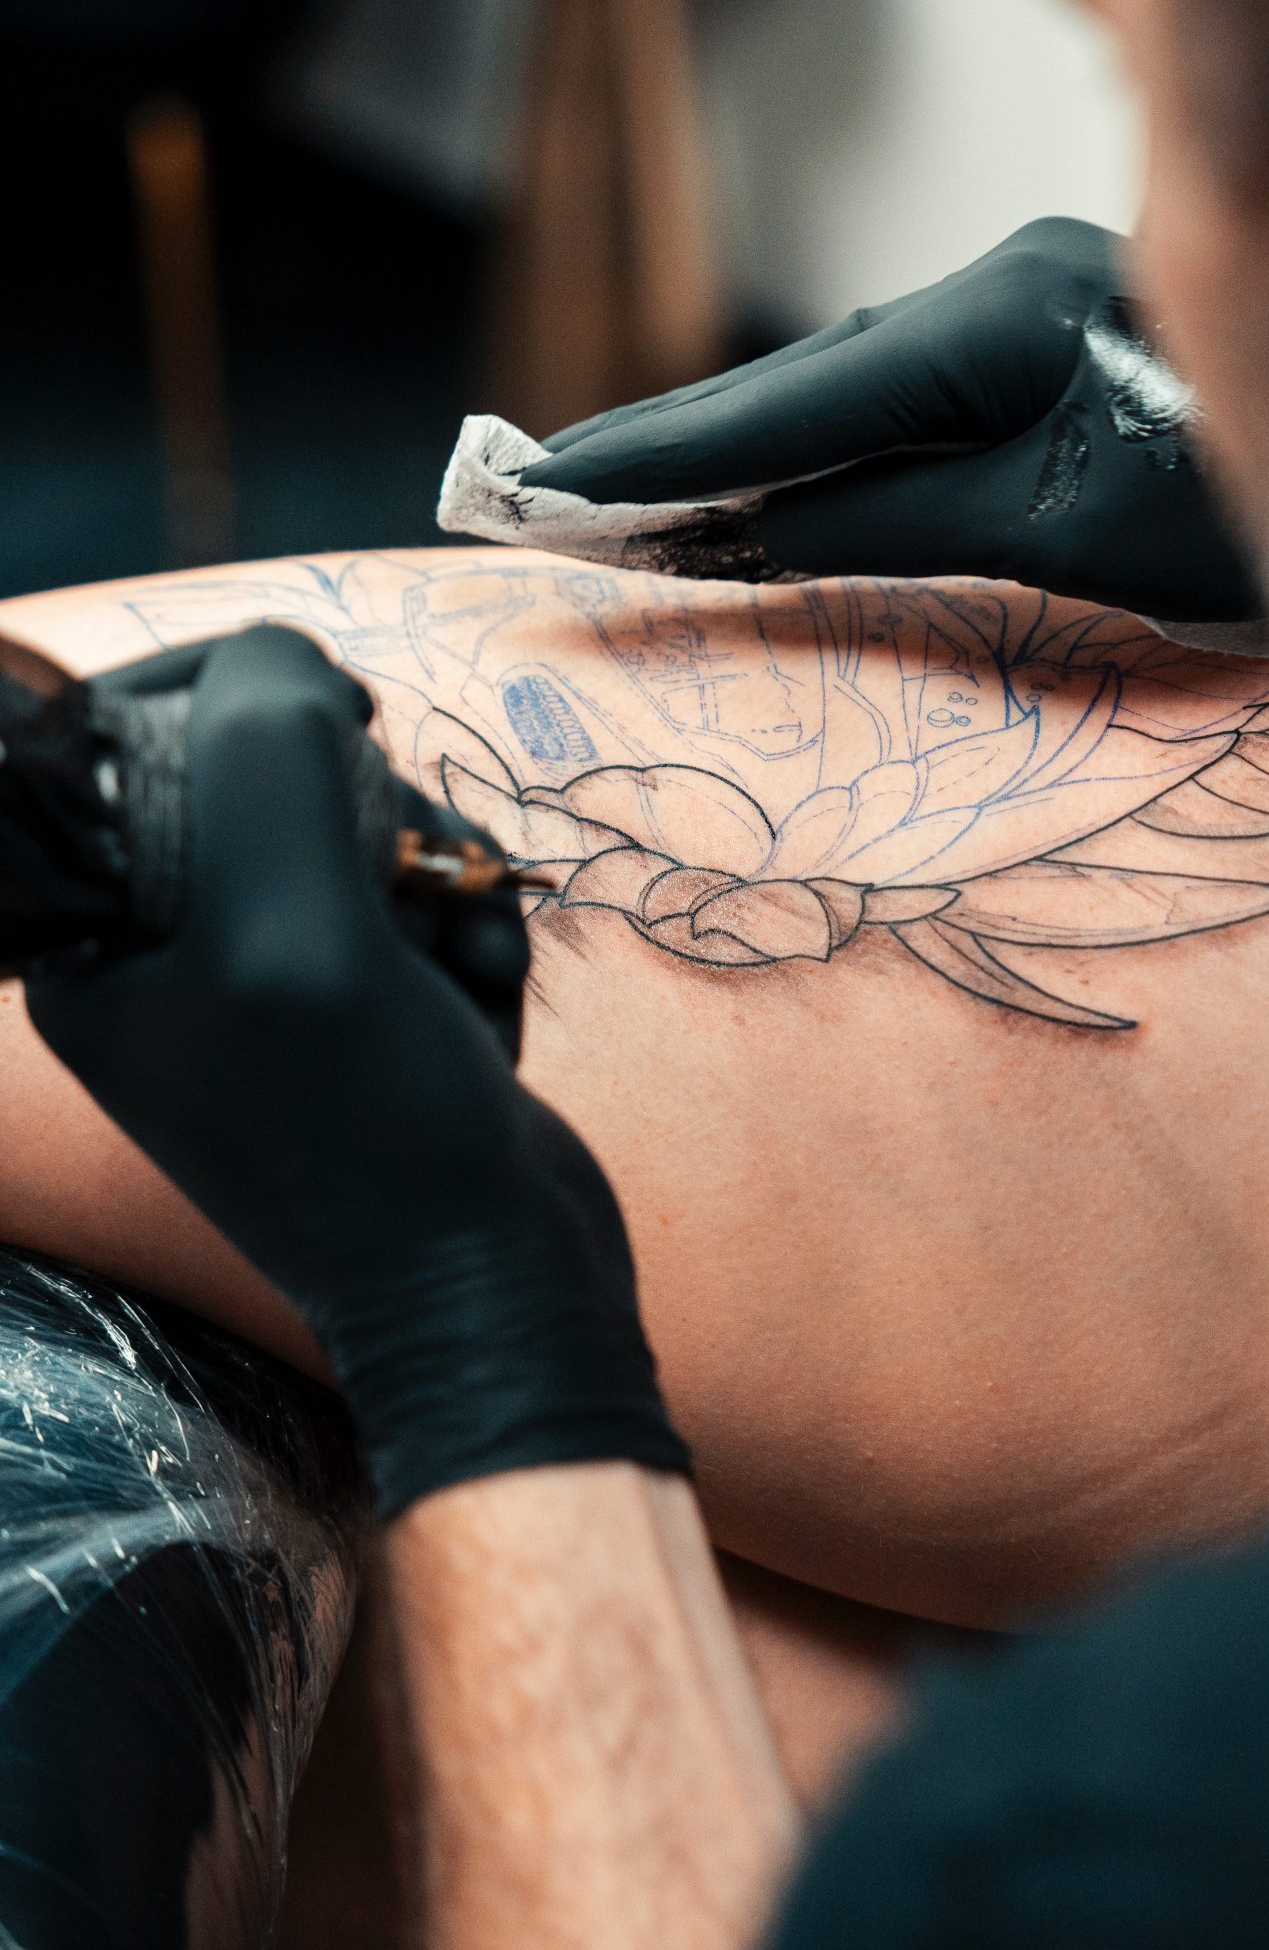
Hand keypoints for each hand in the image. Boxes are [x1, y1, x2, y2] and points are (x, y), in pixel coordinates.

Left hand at [27, 626, 688, 1518]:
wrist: (490, 1290)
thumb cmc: (369, 1134)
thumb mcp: (292, 921)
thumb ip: (266, 750)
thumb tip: (289, 660)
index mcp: (96, 938)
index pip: (125, 732)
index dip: (234, 686)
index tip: (340, 707)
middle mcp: (170, 951)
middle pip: (269, 771)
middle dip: (372, 804)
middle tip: (409, 873)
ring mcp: (272, 981)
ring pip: (366, 827)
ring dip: (440, 875)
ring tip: (462, 962)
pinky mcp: (364, 1007)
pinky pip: (423, 901)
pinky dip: (470, 929)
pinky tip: (486, 996)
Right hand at [523, 218, 1268, 624]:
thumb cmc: (1251, 516)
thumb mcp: (1054, 539)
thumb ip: (887, 524)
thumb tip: (740, 532)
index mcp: (1001, 316)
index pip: (790, 399)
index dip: (657, 453)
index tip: (541, 487)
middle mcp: (1003, 279)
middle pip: (802, 375)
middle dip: (671, 441)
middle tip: (538, 489)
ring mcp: (1032, 293)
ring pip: (851, 380)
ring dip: (746, 442)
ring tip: (627, 496)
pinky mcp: (1054, 328)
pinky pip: (904, 389)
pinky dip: (827, 438)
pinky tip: (773, 471)